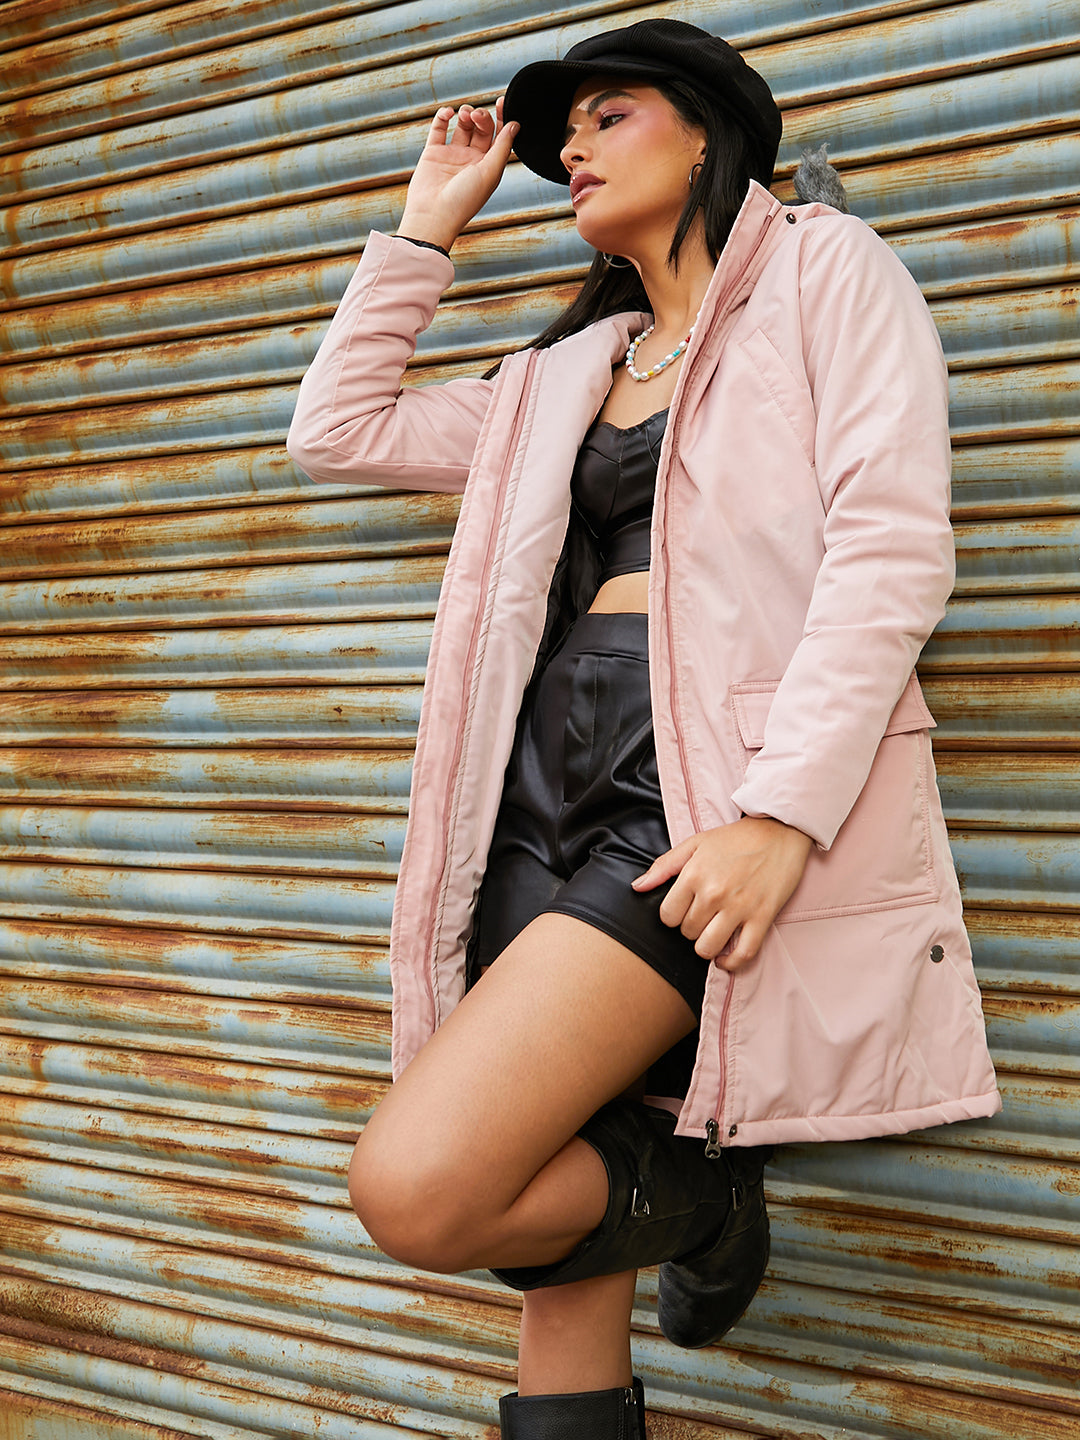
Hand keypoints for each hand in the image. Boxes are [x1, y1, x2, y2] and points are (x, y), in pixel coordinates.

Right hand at [397, 97, 518, 250]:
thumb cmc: (464, 201)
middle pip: (481, 128)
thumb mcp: (490, 173)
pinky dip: (443, 116)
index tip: (503, 100)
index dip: (502, 118)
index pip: (498, 136)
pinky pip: (439, 128)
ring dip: (466, 114)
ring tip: (465, 115)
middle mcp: (471, 160)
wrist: (433, 216)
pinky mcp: (433, 153)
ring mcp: (452, 155)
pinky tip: (448, 113)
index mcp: (488, 166)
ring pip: (462, 125)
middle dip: (482, 116)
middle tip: (477, 116)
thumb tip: (515, 125)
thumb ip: (503, 148)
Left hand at [632, 817, 813, 970]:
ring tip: (713, 935)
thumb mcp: (695, 843)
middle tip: (704, 917)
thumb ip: (664, 866)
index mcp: (694, 874)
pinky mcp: (762, 917)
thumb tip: (638, 887)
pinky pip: (742, 954)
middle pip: (687, 932)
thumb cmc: (736, 838)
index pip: (668, 916)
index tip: (685, 910)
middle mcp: (714, 893)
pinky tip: (727, 957)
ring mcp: (739, 907)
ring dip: (707, 946)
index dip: (673, 916)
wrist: (780, 831)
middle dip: (692, 928)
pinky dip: (732, 962)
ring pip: (708, 948)